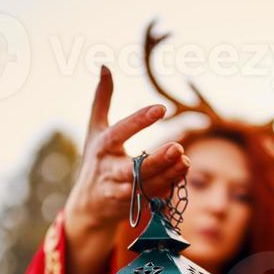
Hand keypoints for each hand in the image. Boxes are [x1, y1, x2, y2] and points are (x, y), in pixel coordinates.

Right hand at [65, 65, 189, 234]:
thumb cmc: (95, 161)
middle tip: (178, 147)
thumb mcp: (94, 129)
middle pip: (131, 169)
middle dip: (154, 160)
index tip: (161, 108)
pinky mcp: (130, 207)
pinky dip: (166, 187)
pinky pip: (151, 197)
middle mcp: (108, 171)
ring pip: (144, 186)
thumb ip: (102, 99)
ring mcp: (119, 191)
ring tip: (185, 160)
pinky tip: (181, 173)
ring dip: (166, 174)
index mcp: (101, 147)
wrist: (88, 207)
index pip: (119, 132)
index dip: (138, 121)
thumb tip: (104, 65)